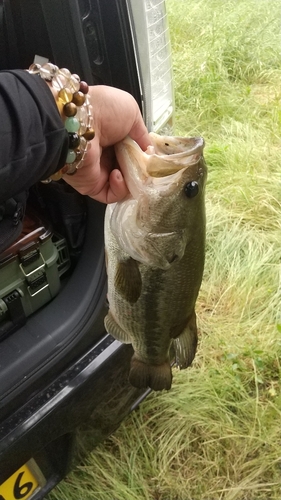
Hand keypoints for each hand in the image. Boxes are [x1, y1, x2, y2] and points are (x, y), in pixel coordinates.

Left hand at [62, 85, 150, 202]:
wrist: (80, 121)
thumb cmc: (104, 110)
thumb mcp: (132, 113)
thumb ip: (142, 135)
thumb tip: (149, 152)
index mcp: (114, 137)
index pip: (133, 154)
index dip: (144, 158)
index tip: (152, 159)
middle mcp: (106, 155)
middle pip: (130, 170)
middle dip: (140, 170)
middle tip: (145, 167)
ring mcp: (99, 172)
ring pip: (124, 186)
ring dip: (132, 179)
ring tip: (131, 169)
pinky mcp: (91, 186)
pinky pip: (111, 195)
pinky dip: (120, 188)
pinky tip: (118, 174)